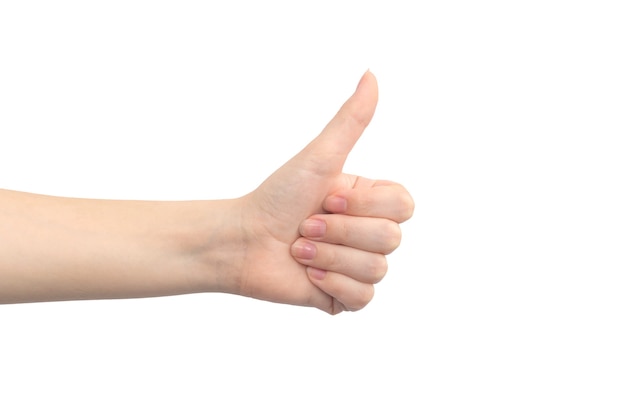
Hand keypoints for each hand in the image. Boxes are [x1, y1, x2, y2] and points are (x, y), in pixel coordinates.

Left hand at [235, 71, 413, 313]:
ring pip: (377, 269)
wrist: (243, 241)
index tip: (328, 197)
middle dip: (340, 232)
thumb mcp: (319, 157)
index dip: (365, 204)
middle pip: (392, 239)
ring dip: (329, 258)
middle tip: (306, 226)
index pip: (404, 206)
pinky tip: (307, 276)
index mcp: (370, 201)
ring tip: (300, 251)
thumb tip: (371, 74)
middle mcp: (369, 233)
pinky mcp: (346, 297)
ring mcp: (359, 266)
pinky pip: (363, 298)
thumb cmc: (276, 197)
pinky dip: (331, 284)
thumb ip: (350, 120)